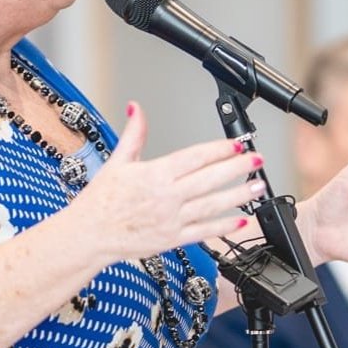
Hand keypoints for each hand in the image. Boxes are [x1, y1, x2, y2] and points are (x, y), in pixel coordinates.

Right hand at [73, 102, 264, 262]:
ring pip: (213, 205)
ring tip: (257, 186)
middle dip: (237, 168)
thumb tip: (137, 109)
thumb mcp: (117, 162)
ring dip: (239, 195)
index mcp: (154, 174)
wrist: (89, 234)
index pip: (195, 157)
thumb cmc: (100, 201)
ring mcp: (171, 219)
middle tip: (256, 160)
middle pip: (210, 179)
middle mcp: (166, 197)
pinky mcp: (172, 239)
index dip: (219, 149)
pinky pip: (204, 231)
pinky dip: (224, 226)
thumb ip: (134, 135)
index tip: (237, 144)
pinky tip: (241, 219)